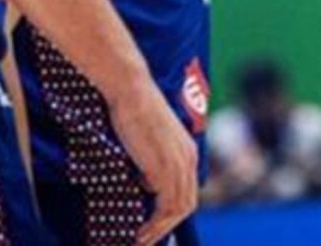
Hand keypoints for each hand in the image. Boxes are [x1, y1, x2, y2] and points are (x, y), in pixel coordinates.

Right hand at [107, 85, 198, 243]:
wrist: (131, 90)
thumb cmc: (132, 108)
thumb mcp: (148, 139)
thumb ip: (151, 161)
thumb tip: (145, 182)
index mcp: (187, 151)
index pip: (186, 191)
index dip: (172, 212)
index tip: (154, 226)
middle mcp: (189, 159)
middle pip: (186, 204)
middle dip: (167, 226)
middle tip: (145, 239)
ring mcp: (180, 164)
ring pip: (179, 209)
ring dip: (160, 230)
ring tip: (140, 240)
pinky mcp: (166, 168)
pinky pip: (167, 207)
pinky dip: (155, 224)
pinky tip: (140, 231)